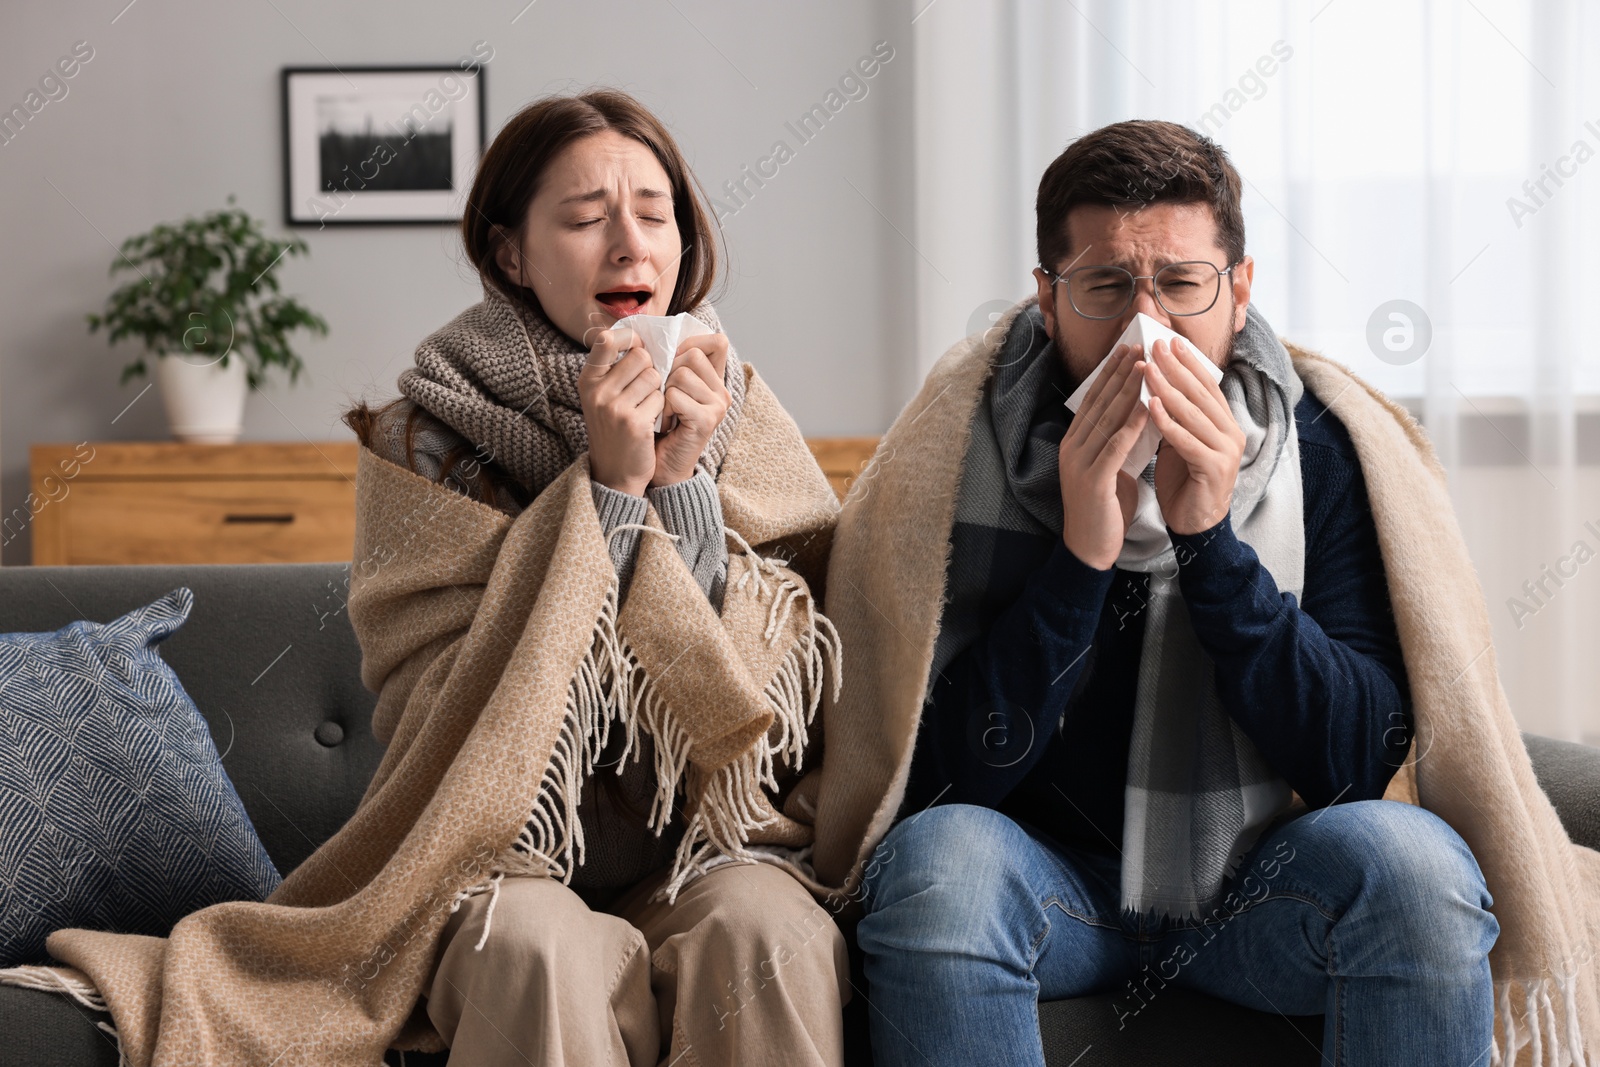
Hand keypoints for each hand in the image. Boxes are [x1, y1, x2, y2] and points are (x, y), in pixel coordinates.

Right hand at [578, 326, 661, 496]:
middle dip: (650, 369)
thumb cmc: (614, 429)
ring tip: (646, 407)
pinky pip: (661, 398)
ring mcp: (615, 408)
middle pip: (640, 356)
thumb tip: (641, 336)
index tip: (639, 349)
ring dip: (657, 390)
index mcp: (587, 381)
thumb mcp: (602, 397)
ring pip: (654, 377)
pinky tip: (652, 422)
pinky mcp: (635, 423)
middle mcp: (597, 392)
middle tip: (645, 389)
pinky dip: (662, 409)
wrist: (616, 473)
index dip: (630, 338)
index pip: (607, 339)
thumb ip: (614, 368)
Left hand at [651, 332, 731, 486]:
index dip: (691, 343)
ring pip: (681, 373)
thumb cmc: (659, 426)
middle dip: (669, 372)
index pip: (717, 341)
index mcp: (714, 380)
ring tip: (666, 412)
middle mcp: (721, 391)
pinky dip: (664, 408)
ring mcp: (718, 405)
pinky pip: (675, 395)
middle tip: (666, 397)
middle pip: (693, 354)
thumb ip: (673, 363)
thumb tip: (661, 332)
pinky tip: (667, 423)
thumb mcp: (668, 388)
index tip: (673, 362)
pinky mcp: (708, 420)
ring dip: (664, 392)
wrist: (661, 467)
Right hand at [1058, 344, 1147, 569]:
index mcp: (1074, 444)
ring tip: (1145, 367)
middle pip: (1097, 403)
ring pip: (1106, 420)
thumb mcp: (1108, 469)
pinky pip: (1115, 447)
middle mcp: (1072, 449)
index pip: (1092, 401)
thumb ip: (1115, 443)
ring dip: (1127, 391)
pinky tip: (1148, 408)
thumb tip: (1136, 415)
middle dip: (1119, 373)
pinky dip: (1132, 425)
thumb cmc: (1103, 509)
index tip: (1128, 349)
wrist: (1089, 549)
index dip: (1110, 374)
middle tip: (1138, 345)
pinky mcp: (1093, 481)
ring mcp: (1080, 464)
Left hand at [1143, 337, 1243, 534]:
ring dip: (1168, 388)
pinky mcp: (1214, 469)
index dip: (1188, 362)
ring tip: (1149, 367)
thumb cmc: (1184, 482)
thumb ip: (1177, 416)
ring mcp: (1226, 451)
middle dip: (1177, 367)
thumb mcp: (1180, 441)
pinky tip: (1150, 406)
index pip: (1206, 385)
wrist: (1193, 525)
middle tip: (1156, 344)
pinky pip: (1186, 440)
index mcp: (1225, 424)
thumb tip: (1158, 384)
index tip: (1168, 339)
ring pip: (1194, 413)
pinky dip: (1168, 422)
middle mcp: (1231, 433)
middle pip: (1201, 393)